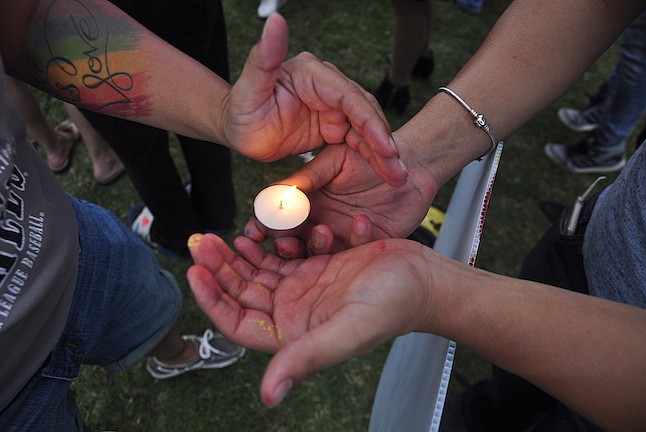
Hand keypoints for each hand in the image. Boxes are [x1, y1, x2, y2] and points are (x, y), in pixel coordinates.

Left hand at [186, 233, 433, 406]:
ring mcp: (304, 288)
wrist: (423, 279)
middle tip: (202, 241)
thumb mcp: (349, 330)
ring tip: (221, 234)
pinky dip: (269, 242)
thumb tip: (268, 396)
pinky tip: (258, 228)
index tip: (195, 270)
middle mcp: (295, 313)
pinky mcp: (317, 266)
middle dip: (219, 268)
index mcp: (295, 333)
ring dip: (238, 254)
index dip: (213, 299)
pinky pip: (283, 253)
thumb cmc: (393, 307)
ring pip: (258, 271)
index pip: (239, 321)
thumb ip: (307, 357)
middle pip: (243, 292)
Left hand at [223, 13, 405, 186]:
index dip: (369, 122)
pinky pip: (358, 141)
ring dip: (382, 153)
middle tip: (398, 170)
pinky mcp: (334, 125)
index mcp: (314, 74)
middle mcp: (329, 87)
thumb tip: (276, 20)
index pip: (349, 97)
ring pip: (366, 129)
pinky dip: (371, 157)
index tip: (385, 146)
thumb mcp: (249, 87)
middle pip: (365, 114)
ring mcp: (334, 107)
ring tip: (398, 177)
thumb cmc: (241, 109)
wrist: (239, 129)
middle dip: (383, 142)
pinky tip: (384, 174)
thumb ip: (264, 56)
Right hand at [245, 142, 438, 255]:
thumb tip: (276, 192)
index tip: (254, 232)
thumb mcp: (334, 160)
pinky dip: (358, 238)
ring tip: (322, 231)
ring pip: (323, 253)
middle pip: (296, 243)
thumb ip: (307, 177)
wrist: (409, 162)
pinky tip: (361, 221)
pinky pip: (359, 249)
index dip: (266, 228)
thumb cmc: (368, 155)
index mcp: (309, 205)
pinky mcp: (370, 244)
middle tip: (284, 243)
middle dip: (286, 246)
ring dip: (318, 247)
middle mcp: (323, 224)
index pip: (280, 221)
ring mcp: (345, 236)